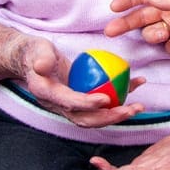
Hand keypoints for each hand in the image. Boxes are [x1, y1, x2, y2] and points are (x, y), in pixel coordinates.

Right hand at [21, 38, 146, 127]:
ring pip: (96, 114)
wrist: (30, 60)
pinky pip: (102, 99)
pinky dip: (120, 93)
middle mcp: (60, 105)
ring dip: (118, 113)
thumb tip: (42, 66)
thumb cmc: (35, 53)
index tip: (106, 100)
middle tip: (130, 110)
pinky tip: (138, 82)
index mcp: (48, 96)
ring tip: (139, 107)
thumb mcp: (36, 51)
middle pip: (86, 118)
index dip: (87, 104)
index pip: (70, 103)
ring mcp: (71, 104)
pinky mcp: (81, 97)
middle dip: (109, 118)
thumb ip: (41, 59)